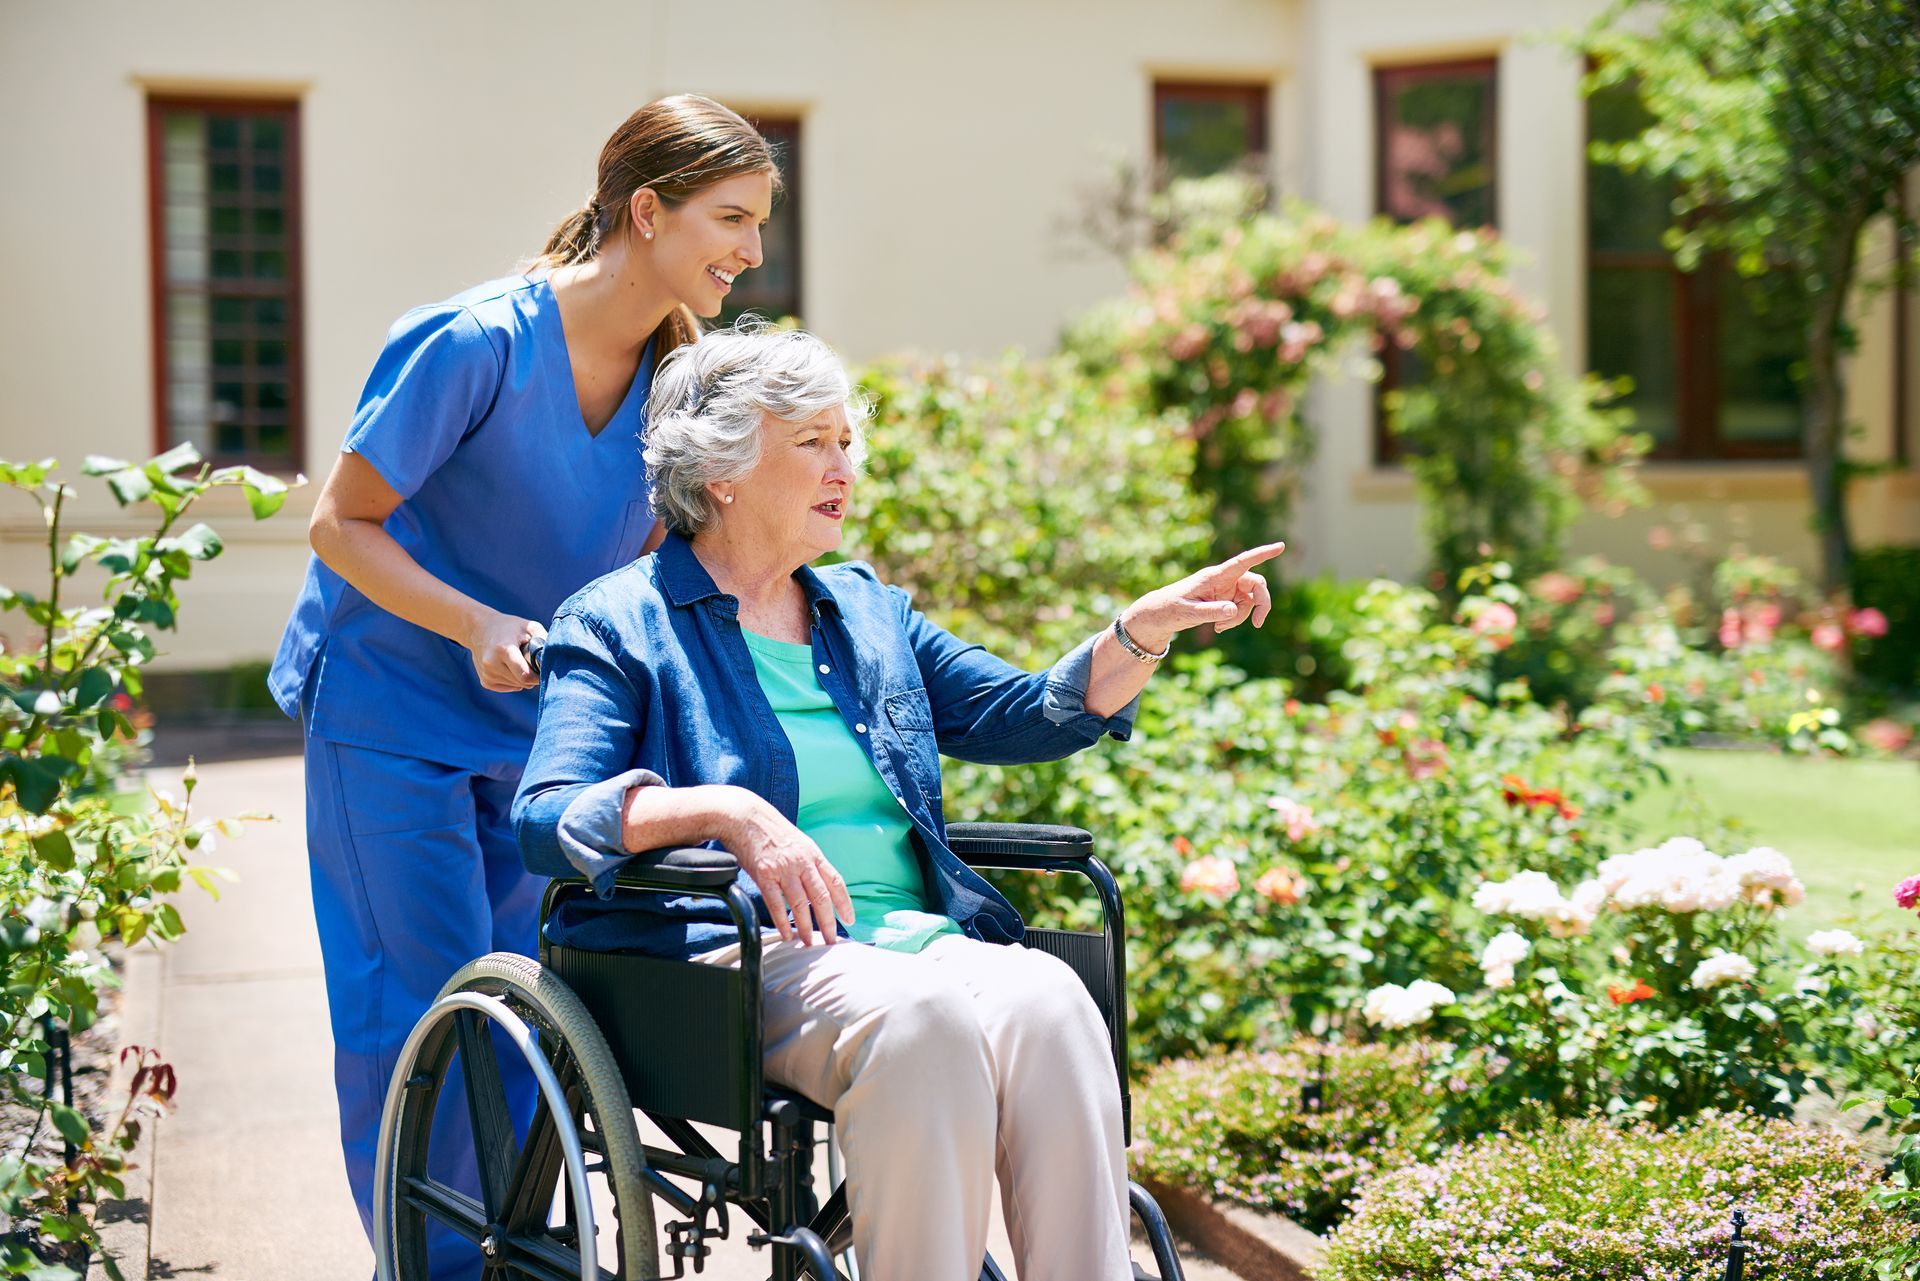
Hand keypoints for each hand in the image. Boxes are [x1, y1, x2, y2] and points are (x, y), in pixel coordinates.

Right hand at [465, 610, 545, 691]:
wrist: (479, 629)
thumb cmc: (510, 627)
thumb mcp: (529, 627)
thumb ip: (544, 640)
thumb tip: (556, 659)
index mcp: (503, 650)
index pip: (525, 676)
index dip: (539, 676)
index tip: (544, 668)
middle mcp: (492, 664)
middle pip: (523, 682)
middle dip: (532, 675)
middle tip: (530, 660)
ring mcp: (487, 674)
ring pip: (517, 685)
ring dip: (523, 677)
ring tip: (518, 660)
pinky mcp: (485, 682)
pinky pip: (509, 687)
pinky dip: (514, 680)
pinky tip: (510, 666)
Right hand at [724, 796, 854, 945]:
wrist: (745, 817)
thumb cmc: (771, 830)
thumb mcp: (798, 842)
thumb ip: (809, 863)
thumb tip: (818, 885)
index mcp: (813, 854)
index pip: (835, 882)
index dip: (845, 903)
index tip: (850, 920)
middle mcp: (802, 862)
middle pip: (821, 897)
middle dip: (829, 922)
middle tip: (831, 942)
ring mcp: (783, 869)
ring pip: (800, 904)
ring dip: (806, 927)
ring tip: (808, 943)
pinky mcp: (764, 874)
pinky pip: (776, 903)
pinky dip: (782, 921)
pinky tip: (786, 934)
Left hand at [1120, 542, 1286, 651]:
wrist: (1160, 614)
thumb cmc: (1170, 609)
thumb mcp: (1188, 613)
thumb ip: (1211, 611)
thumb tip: (1233, 610)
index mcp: (1214, 575)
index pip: (1242, 562)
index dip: (1262, 554)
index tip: (1280, 546)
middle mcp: (1224, 579)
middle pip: (1256, 584)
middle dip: (1261, 603)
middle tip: (1258, 623)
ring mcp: (1226, 588)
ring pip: (1249, 600)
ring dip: (1242, 617)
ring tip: (1219, 628)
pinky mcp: (1226, 598)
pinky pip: (1241, 608)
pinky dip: (1235, 620)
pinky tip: (1218, 628)